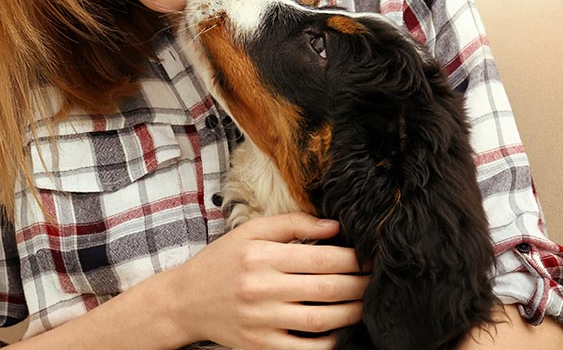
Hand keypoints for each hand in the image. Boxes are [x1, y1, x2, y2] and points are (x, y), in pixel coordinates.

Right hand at [169, 212, 368, 349]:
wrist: (186, 301)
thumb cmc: (222, 261)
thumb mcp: (249, 232)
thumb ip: (291, 224)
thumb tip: (334, 226)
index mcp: (261, 256)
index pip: (322, 258)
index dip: (354, 259)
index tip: (369, 258)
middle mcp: (262, 289)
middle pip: (327, 289)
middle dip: (360, 285)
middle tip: (376, 281)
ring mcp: (261, 321)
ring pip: (322, 320)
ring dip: (352, 312)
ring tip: (365, 303)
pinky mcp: (260, 346)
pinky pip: (305, 349)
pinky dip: (329, 342)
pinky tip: (340, 329)